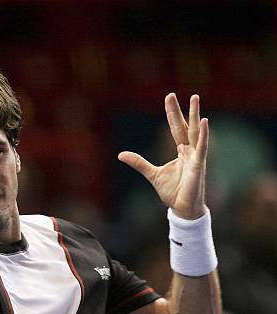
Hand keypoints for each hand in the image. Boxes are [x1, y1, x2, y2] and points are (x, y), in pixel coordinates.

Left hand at [118, 93, 208, 219]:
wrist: (182, 208)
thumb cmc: (172, 192)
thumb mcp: (152, 173)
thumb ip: (139, 162)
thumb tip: (120, 154)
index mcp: (182, 152)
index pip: (176, 128)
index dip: (172, 113)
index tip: (169, 97)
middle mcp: (190, 151)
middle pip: (184, 125)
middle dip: (180, 109)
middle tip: (174, 94)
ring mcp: (196, 156)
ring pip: (195, 131)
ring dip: (195, 114)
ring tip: (195, 98)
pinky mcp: (199, 165)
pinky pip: (202, 147)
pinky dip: (203, 135)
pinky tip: (204, 121)